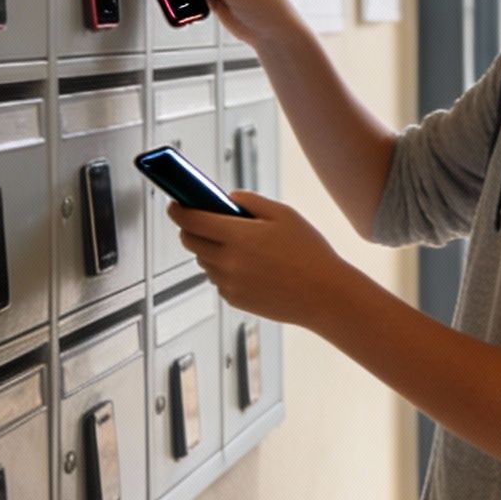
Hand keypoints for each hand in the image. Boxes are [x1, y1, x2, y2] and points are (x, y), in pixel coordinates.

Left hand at [168, 191, 369, 328]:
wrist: (325, 296)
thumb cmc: (309, 253)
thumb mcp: (284, 214)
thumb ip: (249, 201)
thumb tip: (225, 199)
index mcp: (237, 236)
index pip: (191, 219)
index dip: (179, 209)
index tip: (175, 203)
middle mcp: (227, 261)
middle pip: (190, 241)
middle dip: (191, 228)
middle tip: (204, 220)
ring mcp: (229, 283)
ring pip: (204, 261)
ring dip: (210, 249)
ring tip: (239, 245)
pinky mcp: (234, 300)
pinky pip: (218, 279)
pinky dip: (225, 269)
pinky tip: (252, 266)